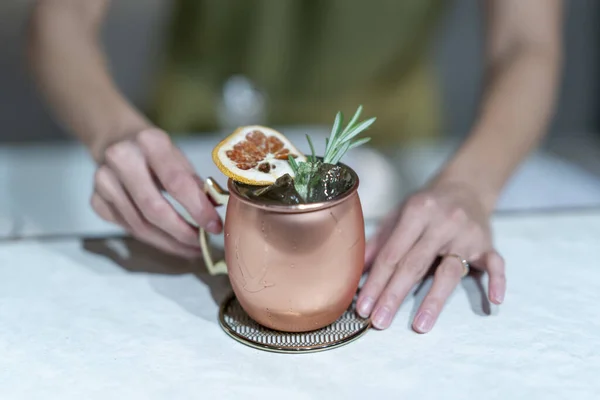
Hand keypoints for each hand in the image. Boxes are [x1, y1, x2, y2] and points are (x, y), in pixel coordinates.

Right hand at [90, 129, 221, 258]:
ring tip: (190, 248)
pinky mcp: (96, 200)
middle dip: (182, 233)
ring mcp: (104, 181)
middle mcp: (122, 159)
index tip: (214, 226)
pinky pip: (129, 229)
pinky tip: (170, 242)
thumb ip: (195, 184)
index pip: (176, 183)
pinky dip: (153, 239)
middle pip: (154, 209)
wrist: (116, 140)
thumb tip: (214, 213)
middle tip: (201, 244)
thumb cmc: (155, 152)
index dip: (198, 209)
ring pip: (140, 225)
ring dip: (169, 242)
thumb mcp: (179, 158)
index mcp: (150, 142)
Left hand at [357, 181, 505, 332]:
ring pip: (450, 271)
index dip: (376, 282)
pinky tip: (493, 302)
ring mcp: (468, 234)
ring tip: (419, 326)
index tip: (362, 307)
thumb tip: (354, 270)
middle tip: (379, 322)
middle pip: (415, 265)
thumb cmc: (425, 206)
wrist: (465, 186)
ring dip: (434, 301)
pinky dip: (497, 282)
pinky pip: (496, 264)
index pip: (392, 254)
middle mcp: (443, 223)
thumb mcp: (398, 214)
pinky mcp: (489, 244)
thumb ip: (379, 241)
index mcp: (417, 212)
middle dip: (394, 296)